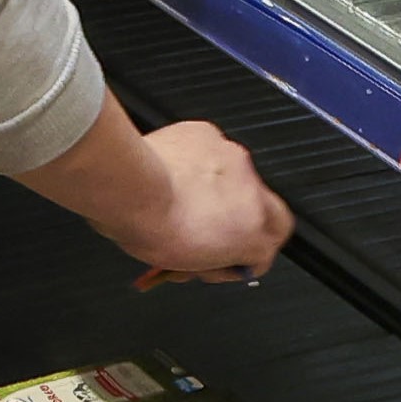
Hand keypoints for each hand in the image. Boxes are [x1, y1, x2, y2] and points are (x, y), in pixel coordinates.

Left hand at [105, 120, 292, 282]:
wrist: (131, 189)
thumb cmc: (153, 228)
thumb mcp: (190, 266)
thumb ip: (217, 259)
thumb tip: (218, 257)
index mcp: (254, 232)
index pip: (269, 246)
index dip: (246, 254)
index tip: (228, 258)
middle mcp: (254, 191)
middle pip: (261, 210)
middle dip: (237, 221)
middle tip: (208, 231)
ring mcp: (234, 159)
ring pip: (234, 178)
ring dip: (214, 191)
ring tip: (180, 201)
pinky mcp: (209, 135)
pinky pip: (208, 152)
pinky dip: (194, 164)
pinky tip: (170, 175)